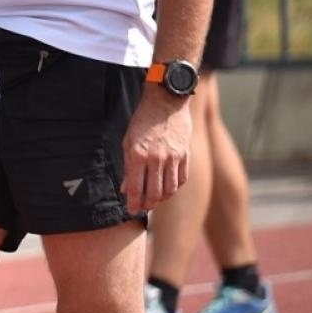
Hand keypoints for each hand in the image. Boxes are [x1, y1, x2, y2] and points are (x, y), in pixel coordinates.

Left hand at [121, 90, 190, 210]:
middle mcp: (156, 159)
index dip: (133, 203)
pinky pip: (181, 179)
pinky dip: (174, 188)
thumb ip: (128, 167)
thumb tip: (126, 189)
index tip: (131, 210)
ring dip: (162, 199)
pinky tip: (168, 188)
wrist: (166, 102)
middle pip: (155, 193)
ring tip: (155, 201)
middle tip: (143, 207)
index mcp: (138, 155)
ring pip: (170, 190)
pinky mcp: (185, 155)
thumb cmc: (142, 121)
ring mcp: (173, 158)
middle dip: (148, 205)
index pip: (136, 188)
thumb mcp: (128, 141)